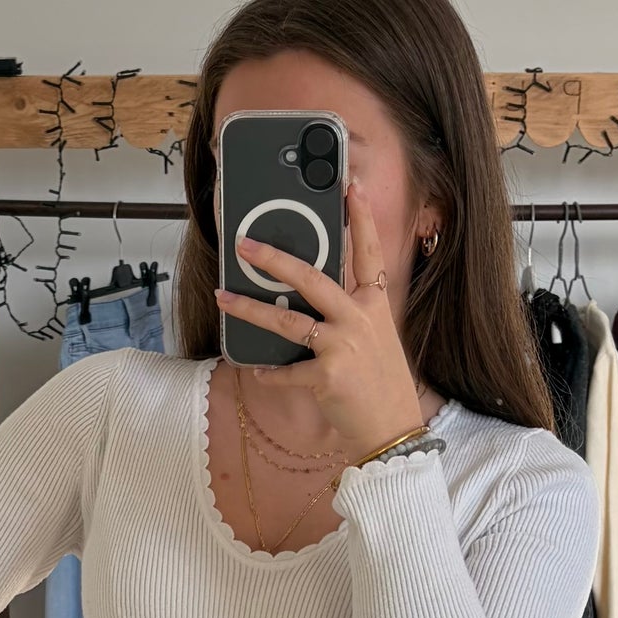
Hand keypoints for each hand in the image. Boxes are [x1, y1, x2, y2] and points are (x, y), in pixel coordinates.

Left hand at [216, 183, 428, 461]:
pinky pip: (285, 370)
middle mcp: (360, 319)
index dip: (361, 218)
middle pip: (312, 278)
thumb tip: (306, 300)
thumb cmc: (381, 385)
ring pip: (286, 320)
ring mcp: (343, 346)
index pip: (368, 253)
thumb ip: (349, 315)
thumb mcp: (376, 339)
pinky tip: (257, 370)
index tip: (352, 186)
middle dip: (274, 259)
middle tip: (245, 245)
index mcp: (375, 305)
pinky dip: (268, 373)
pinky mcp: (326, 375)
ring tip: (223, 297)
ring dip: (249, 309)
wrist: (394, 431)